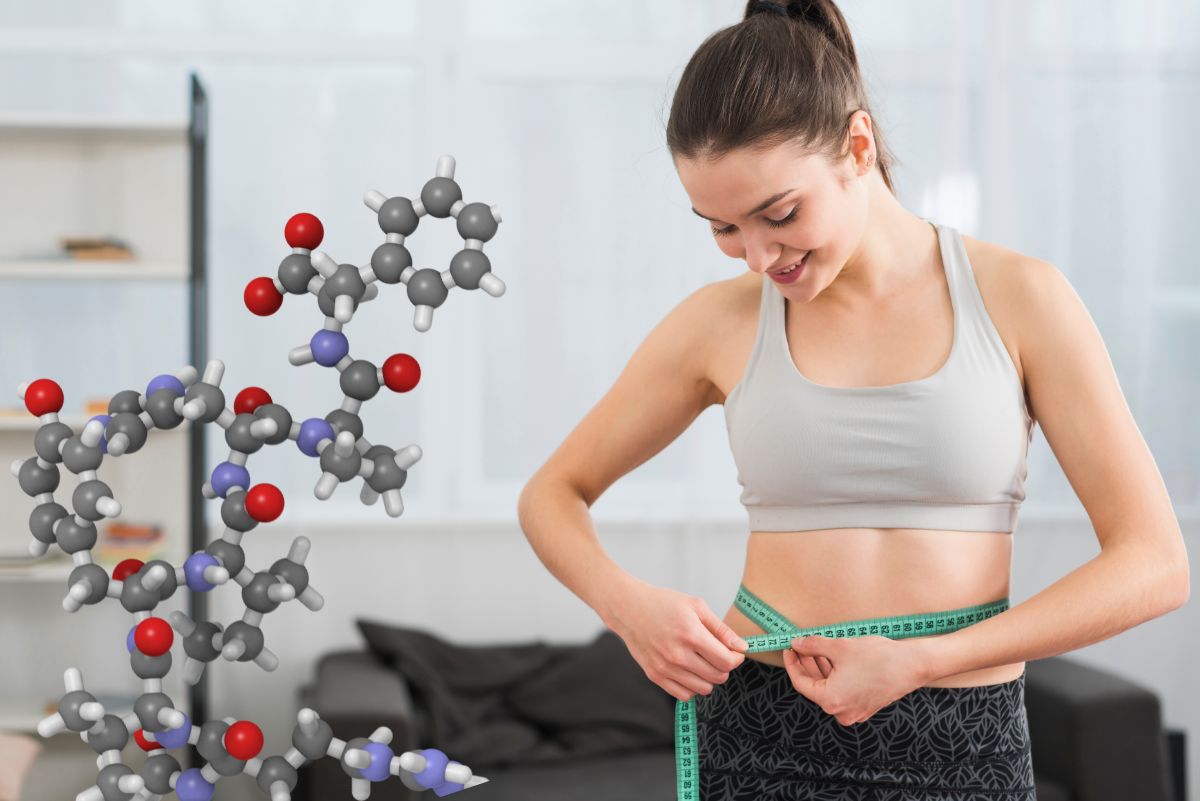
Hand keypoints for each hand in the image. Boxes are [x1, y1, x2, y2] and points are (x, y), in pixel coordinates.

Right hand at [604, 581, 748, 701]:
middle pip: (717, 677)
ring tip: (702, 661)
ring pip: (703, 689)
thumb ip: (721, 629)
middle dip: (724, 667)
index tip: (734, 652)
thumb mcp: (696, 606)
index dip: (736, 658)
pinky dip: (692, 686)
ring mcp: (665, 668)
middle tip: (717, 654)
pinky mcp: (655, 676)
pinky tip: (689, 670)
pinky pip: (684, 695)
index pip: (726, 661)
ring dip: (709, 678)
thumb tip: (743, 648)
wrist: (629, 609)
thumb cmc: (664, 604)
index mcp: (691, 635)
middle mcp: (678, 655)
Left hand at [781, 634, 928, 725]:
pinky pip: (842, 690)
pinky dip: (836, 675)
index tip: (788, 649)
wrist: (912, 665)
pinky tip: (834, 657)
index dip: (792, 664)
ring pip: (829, 687)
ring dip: (822, 668)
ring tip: (818, 647)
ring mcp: (854, 712)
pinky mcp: (865, 706)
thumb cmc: (878, 657)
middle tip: (801, 645)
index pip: (801, 683)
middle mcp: (841, 712)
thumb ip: (813, 645)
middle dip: (807, 664)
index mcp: (831, 700)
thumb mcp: (839, 646)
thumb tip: (797, 644)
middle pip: (815, 686)